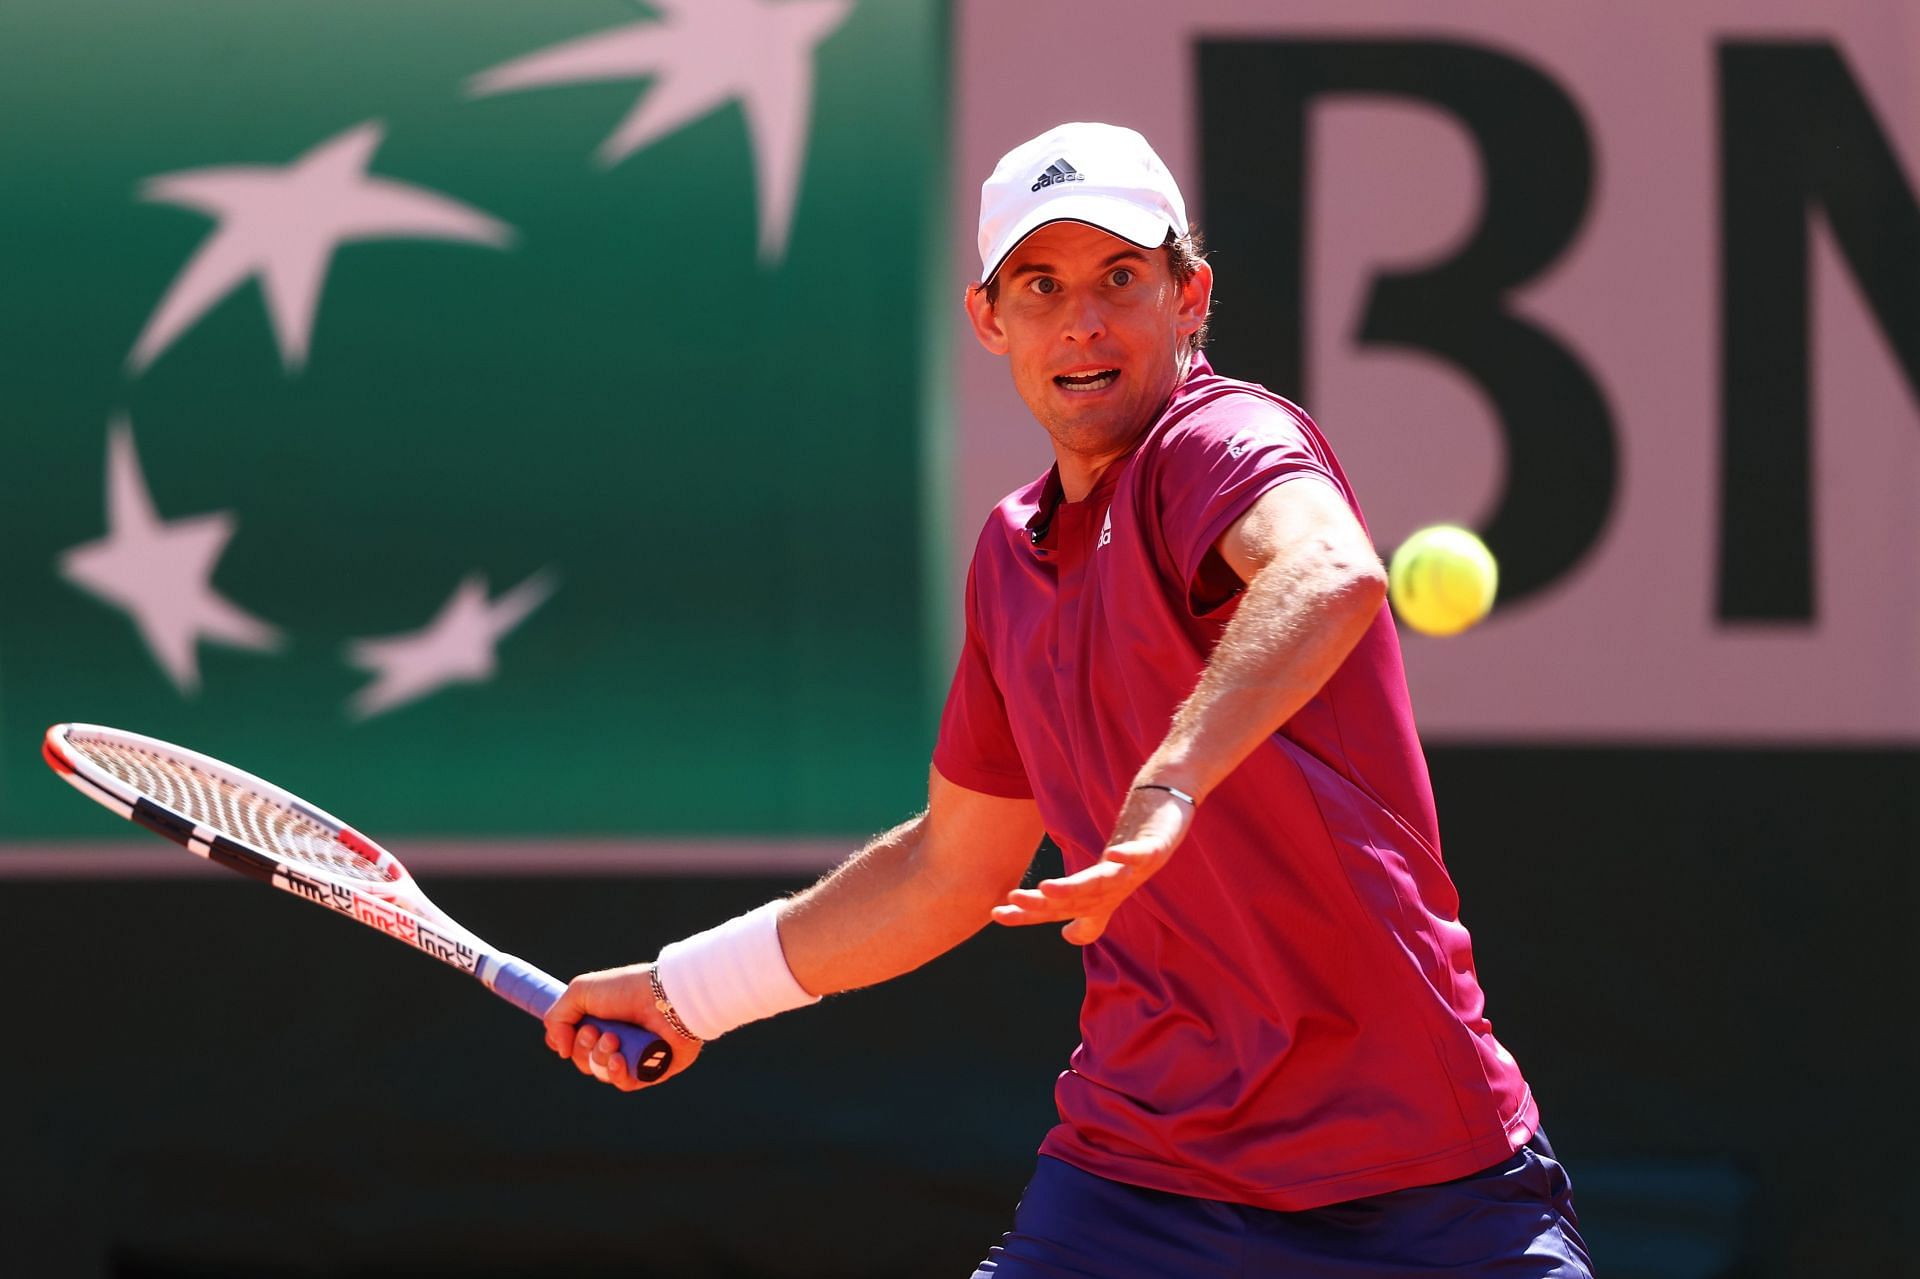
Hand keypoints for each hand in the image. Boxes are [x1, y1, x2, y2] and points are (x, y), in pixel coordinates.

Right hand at [543, 963, 702, 1091]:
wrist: (666, 996)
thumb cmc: (626, 989)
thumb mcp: (580, 992)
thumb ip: (557, 1018)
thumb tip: (561, 1051)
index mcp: (601, 1019)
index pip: (571, 1042)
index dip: (565, 1041)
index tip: (569, 1032)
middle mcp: (616, 1037)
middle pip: (582, 1060)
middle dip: (583, 1047)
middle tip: (595, 1031)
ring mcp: (633, 1055)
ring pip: (600, 1072)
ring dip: (600, 1057)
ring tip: (613, 1038)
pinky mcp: (650, 1070)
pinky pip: (624, 1083)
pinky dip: (617, 1073)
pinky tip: (618, 1059)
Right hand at [990, 786, 1193, 944]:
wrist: (1165, 826)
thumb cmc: (1132, 860)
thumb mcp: (1105, 886)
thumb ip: (1087, 915)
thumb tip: (1068, 937)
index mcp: (1097, 897)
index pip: (1057, 909)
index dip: (1028, 914)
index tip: (995, 913)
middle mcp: (1114, 889)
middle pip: (1076, 899)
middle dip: (1045, 903)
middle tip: (1015, 900)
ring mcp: (1134, 870)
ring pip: (1101, 882)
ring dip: (1076, 887)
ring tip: (1046, 888)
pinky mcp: (1154, 849)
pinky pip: (1143, 855)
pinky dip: (1131, 857)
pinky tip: (1114, 855)